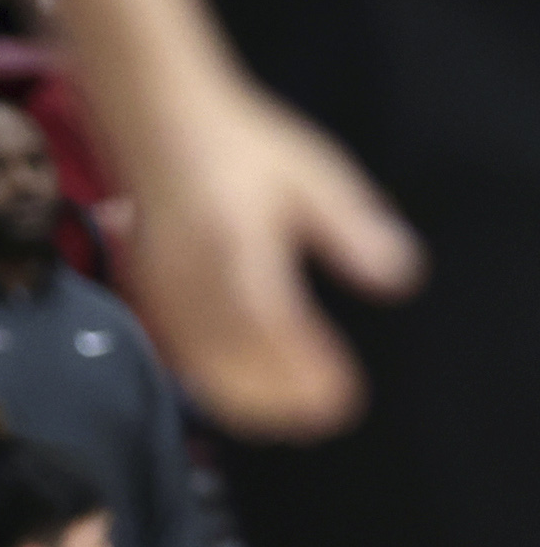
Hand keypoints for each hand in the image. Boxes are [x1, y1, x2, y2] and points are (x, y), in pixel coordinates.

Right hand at [128, 78, 424, 439]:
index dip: (307, 373)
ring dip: (245, 403)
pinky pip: (177, 356)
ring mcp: (166, 294)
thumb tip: (398, 279)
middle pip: (234, 366)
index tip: (343, 400)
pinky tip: (236, 395)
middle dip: (278, 401)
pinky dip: (210, 386)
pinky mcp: (148, 299)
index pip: (277, 329)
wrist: (159, 126)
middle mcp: (197, 281)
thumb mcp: (313, 176)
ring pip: (202, 370)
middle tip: (321, 421)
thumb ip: (354, 230)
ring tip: (287, 421)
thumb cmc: (242, 148)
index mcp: (241, 248)